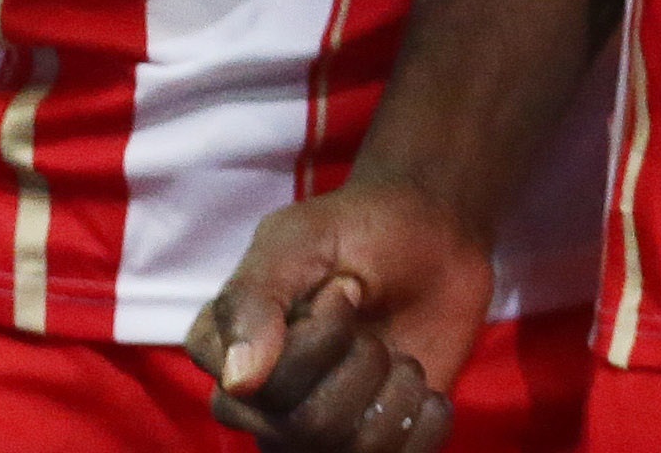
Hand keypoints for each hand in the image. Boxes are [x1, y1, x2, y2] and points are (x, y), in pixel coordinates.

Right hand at [190, 179, 492, 449]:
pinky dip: (428, 418)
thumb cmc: (359, 230)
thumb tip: (240, 382)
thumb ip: (255, 299)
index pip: (260, 388)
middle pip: (307, 426)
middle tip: (371, 319)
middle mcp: (259, 407)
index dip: (323, 335)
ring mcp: (314, 431)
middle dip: (363, 360)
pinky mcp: (372, 441)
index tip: (344, 286)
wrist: (437, 233)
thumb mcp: (298, 238)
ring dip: (398, 386)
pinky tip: (423, 383)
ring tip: (396, 351)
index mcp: (223, 356)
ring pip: (355, 448)